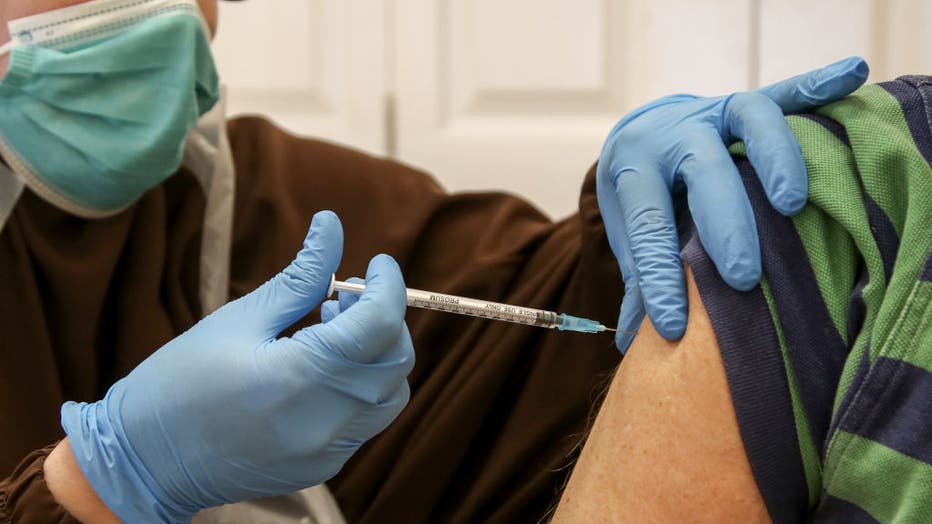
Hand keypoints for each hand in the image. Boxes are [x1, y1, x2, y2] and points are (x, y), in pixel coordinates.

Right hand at [61, 211, 414, 521]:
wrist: (145, 461)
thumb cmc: (180, 383)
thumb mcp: (239, 319)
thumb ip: (300, 276)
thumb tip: (332, 225)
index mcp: (300, 377)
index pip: (379, 326)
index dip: (388, 287)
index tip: (378, 264)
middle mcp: (324, 421)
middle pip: (395, 362)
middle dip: (384, 320)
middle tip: (343, 297)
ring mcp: (327, 451)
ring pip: (390, 395)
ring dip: (377, 355)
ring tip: (331, 329)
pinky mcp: (323, 467)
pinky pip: (366, 421)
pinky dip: (361, 386)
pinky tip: (323, 368)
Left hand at [598, 57, 868, 352]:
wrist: (641, 131)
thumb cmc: (641, 196)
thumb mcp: (630, 231)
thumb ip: (640, 276)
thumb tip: (638, 339)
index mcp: (636, 169)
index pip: (647, 225)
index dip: (659, 278)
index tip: (674, 326)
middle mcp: (675, 135)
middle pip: (703, 171)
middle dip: (724, 224)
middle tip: (742, 276)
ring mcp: (714, 112)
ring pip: (748, 118)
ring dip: (775, 156)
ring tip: (792, 203)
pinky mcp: (745, 103)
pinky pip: (785, 89)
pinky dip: (817, 85)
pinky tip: (851, 76)